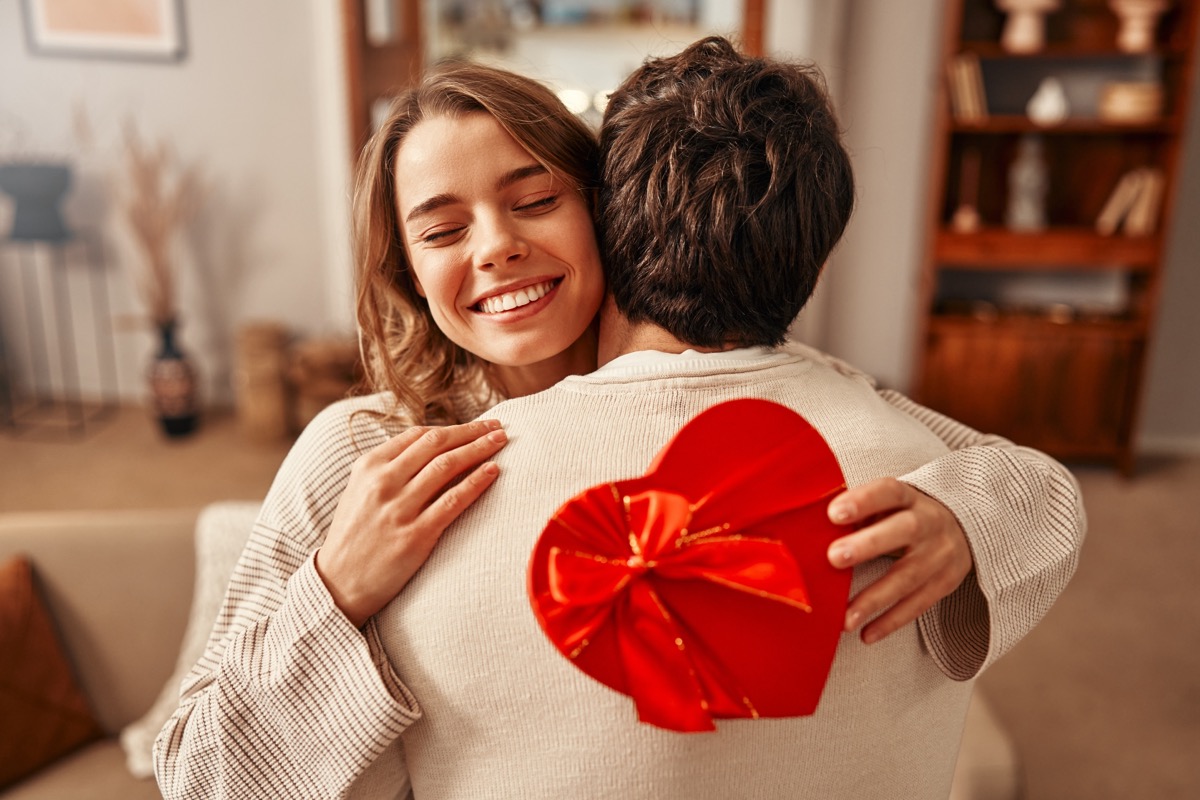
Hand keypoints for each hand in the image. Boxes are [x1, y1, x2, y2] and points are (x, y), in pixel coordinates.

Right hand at [315, 419, 508, 626]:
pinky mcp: (415, 536)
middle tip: (498, 426)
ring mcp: (399, 509)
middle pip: (436, 444)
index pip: (418, 435)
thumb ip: (389, 467)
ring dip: (480, 449)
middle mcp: (383, 482)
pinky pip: (453, 501)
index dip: (453, 428)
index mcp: (368, 466)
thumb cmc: (355, 535)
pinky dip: (477, 482)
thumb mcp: (360, 491)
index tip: (477, 426)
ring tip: (501, 441)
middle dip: (472, 432)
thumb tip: (432, 446)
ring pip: (447, 466)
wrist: (339, 584)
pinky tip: (494, 471)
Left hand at [825, 478, 972, 644]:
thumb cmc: (905, 515)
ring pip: (909, 576)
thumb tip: (809, 526)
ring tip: (845, 618)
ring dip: (874, 599)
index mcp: (909, 498)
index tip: (833, 513)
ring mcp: (939, 555)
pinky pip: (918, 605)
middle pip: (904, 530)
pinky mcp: (944, 583)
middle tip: (834, 557)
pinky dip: (891, 621)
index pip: (888, 492)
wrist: (963, 528)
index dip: (863, 501)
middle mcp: (928, 523)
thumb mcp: (887, 504)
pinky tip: (867, 633)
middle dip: (868, 545)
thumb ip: (857, 512)